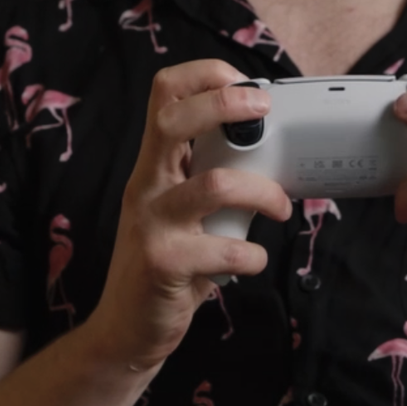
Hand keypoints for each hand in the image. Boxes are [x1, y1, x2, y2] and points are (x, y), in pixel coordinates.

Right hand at [81, 63, 289, 372]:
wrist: (125, 330)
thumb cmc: (166, 262)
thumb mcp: (178, 209)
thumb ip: (206, 177)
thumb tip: (268, 149)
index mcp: (153, 165)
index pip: (163, 93)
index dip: (205, 75)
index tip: (247, 84)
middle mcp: (145, 186)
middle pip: (173, 121)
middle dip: (224, 103)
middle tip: (264, 109)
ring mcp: (151, 224)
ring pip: (213, 185)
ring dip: (262, 192)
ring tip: (281, 208)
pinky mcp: (163, 264)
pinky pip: (224, 250)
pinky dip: (253, 256)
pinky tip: (253, 262)